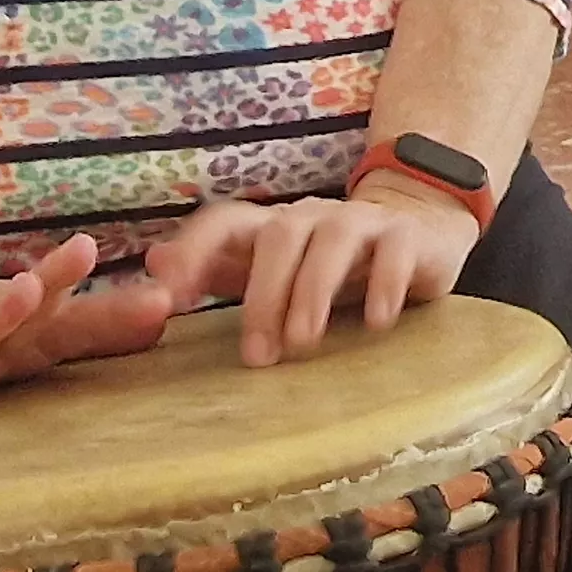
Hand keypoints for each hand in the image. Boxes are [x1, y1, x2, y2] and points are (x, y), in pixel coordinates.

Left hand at [143, 181, 483, 367]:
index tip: (172, 294)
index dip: (195, 250)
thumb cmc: (331, 264)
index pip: (225, 222)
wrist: (418, 229)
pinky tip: (376, 323)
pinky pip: (394, 251)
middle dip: (264, 295)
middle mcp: (312, 217)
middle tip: (256, 355)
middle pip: (280, 236)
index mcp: (273, 227)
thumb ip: (219, 270)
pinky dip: (384, 285)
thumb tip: (153, 268)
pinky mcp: (407, 237)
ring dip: (314, 291)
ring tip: (304, 343)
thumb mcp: (274, 270)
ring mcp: (362, 222)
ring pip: (333, 240)